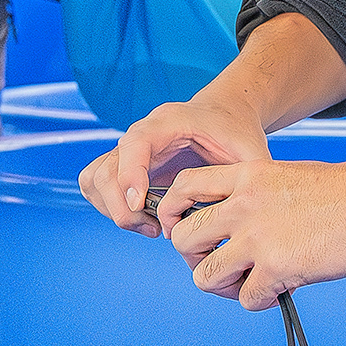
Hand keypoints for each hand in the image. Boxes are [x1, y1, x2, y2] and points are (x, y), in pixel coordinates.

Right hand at [79, 98, 272, 238]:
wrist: (225, 115)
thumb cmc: (237, 132)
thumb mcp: (251, 151)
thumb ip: (250, 177)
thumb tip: (244, 214)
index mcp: (168, 122)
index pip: (134, 144)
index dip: (131, 176)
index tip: (140, 206)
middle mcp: (141, 134)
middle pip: (107, 169)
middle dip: (122, 208)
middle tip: (156, 229)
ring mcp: (129, 152)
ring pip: (95, 179)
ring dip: (113, 210)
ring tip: (151, 227)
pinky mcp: (126, 167)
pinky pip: (97, 185)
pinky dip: (110, 207)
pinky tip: (146, 220)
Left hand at [154, 152, 345, 311]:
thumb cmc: (344, 191)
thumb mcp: (286, 176)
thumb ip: (255, 196)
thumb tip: (239, 230)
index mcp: (245, 175)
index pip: (183, 188)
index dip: (177, 214)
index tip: (193, 232)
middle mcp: (242, 205)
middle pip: (183, 239)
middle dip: (196, 259)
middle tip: (223, 266)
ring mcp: (256, 237)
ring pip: (205, 277)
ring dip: (223, 287)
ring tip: (247, 285)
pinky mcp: (276, 268)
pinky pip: (246, 299)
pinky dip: (260, 301)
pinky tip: (279, 292)